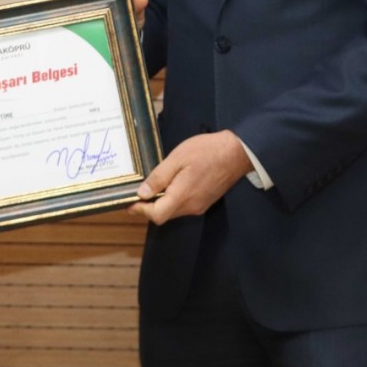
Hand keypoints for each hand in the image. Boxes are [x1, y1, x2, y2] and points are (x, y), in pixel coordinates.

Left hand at [129, 131, 252, 225]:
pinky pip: (183, 206)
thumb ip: (159, 177)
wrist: (237, 152)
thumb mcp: (178, 158)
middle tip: (137, 194)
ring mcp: (200, 205)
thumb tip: (142, 193)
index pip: (156, 215)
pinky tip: (170, 186)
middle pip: (164, 215)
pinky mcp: (205, 201)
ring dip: (160, 204)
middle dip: (148, 207)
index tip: (129, 202)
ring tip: (152, 188)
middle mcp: (191, 207)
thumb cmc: (206, 151)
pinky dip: (172, 200)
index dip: (141, 210)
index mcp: (182, 197)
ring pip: (173, 212)